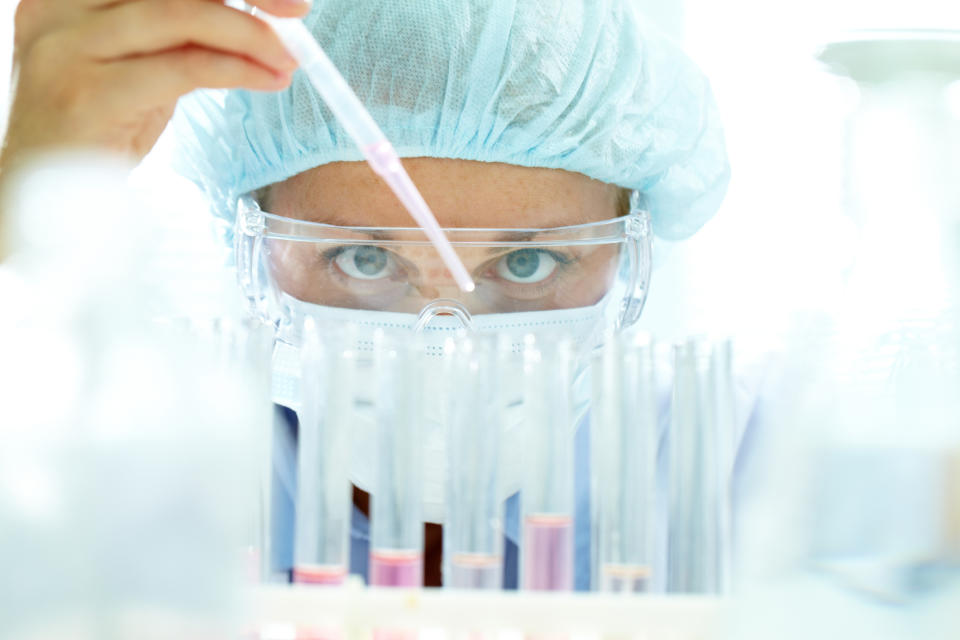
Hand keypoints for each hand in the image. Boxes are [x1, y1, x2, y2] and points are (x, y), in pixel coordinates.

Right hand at [1, 0, 308, 166]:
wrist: (41, 194)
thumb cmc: (97, 129)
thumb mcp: (140, 67)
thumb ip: (181, 37)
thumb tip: (259, 19)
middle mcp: (61, 8)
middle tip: (297, 13)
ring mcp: (68, 48)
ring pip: (180, 15)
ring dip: (248, 34)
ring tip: (288, 58)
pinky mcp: (88, 94)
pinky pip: (180, 67)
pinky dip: (235, 69)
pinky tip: (267, 79)